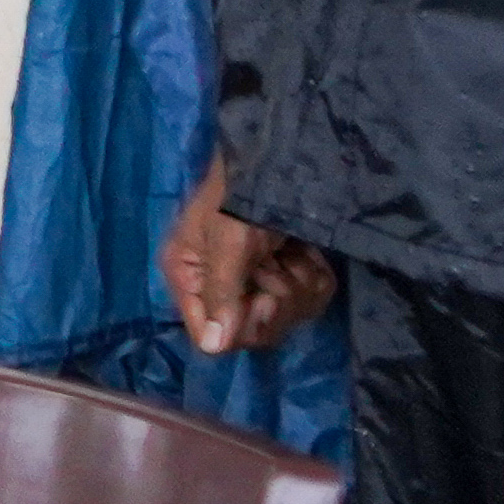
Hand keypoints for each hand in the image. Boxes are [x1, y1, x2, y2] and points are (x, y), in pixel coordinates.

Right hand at [161, 154, 336, 357]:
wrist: (275, 157)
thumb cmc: (240, 196)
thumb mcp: (228, 243)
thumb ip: (220, 293)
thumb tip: (212, 347)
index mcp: (190, 280)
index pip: (211, 337)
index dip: (243, 326)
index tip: (260, 298)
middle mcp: (218, 287)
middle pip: (254, 331)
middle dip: (277, 298)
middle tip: (279, 262)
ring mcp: (253, 281)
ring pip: (286, 316)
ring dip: (298, 283)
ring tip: (292, 250)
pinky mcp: (283, 273)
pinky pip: (308, 299)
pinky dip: (313, 275)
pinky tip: (307, 253)